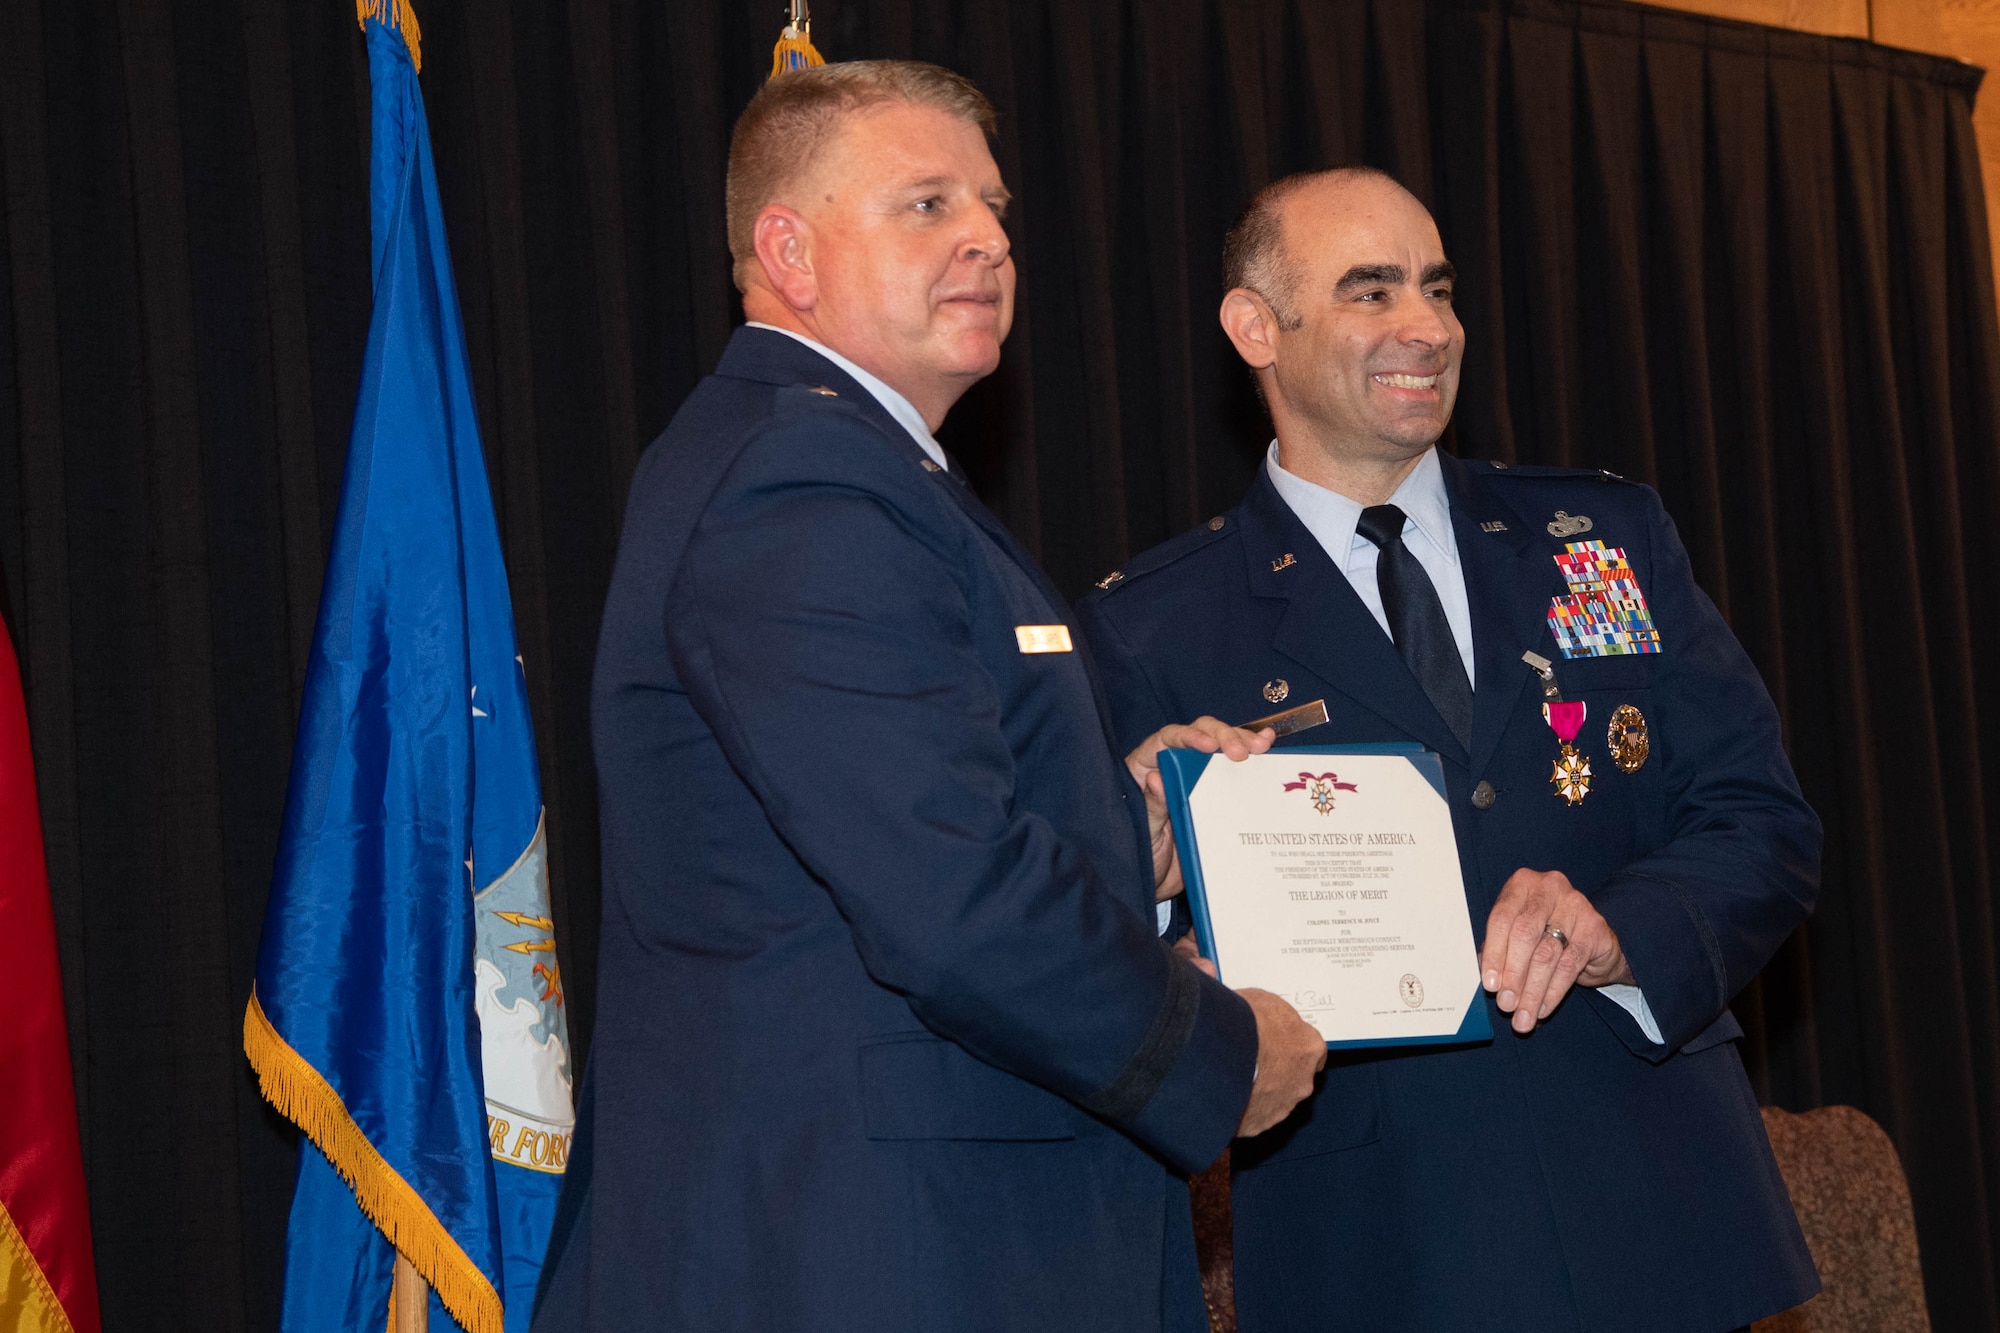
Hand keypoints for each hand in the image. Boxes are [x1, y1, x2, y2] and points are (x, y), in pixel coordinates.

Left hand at [1126, 718, 1274, 900]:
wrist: (1158, 883)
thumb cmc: (1142, 855)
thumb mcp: (1144, 833)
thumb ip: (1151, 807)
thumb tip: (1156, 779)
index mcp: (1146, 767)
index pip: (1168, 739)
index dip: (1189, 736)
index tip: (1209, 746)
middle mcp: (1173, 765)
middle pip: (1200, 734)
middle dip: (1225, 736)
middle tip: (1243, 752)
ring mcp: (1197, 777)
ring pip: (1221, 747)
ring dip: (1243, 742)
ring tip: (1262, 747)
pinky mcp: (1217, 793)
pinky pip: (1234, 771)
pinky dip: (1252, 759)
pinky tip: (1268, 749)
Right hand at [1234, 989, 1325, 1136]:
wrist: (1220, 1054)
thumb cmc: (1243, 1025)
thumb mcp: (1262, 1000)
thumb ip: (1270, 1012)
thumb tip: (1260, 1009)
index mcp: (1309, 1047)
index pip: (1312, 1050)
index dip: (1292, 1046)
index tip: (1279, 1043)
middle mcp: (1302, 1080)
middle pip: (1295, 1077)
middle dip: (1277, 1071)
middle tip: (1252, 1059)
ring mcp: (1282, 1105)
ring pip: (1274, 1099)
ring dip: (1259, 1090)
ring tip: (1233, 1076)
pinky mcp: (1260, 1123)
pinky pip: (1254, 1116)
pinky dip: (1242, 1107)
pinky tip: (1226, 1093)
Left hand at [1480, 868, 1634, 1034]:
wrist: (1593, 938)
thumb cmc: (1545, 933)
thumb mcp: (1517, 934)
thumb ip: (1501, 949)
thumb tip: (1490, 981)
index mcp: (1521, 884)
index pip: (1501, 919)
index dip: (1494, 954)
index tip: (1490, 984)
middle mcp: (1549, 888)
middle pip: (1524, 934)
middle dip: (1513, 975)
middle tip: (1506, 1004)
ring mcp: (1575, 905)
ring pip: (1547, 954)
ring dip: (1532, 991)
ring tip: (1523, 1016)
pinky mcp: (1595, 928)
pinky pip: (1570, 966)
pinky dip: (1553, 992)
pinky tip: (1543, 1008)